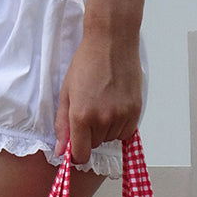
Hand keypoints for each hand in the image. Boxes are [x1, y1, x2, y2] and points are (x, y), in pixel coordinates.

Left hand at [54, 26, 142, 166]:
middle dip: (90, 135)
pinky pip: (126, 133)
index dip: (76, 154)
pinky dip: (120, 126)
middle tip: (90, 110)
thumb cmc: (86, 63)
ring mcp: (121, 116)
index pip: (80, 155)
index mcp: (81, 116)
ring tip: (103, 104)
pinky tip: (115, 107)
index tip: (76, 146)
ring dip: (106, 129)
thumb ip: (62, 125)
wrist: (112, 41)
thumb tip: (61, 151)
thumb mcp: (66, 93)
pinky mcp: (135, 111)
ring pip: (110, 138)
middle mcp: (102, 120)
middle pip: (95, 146)